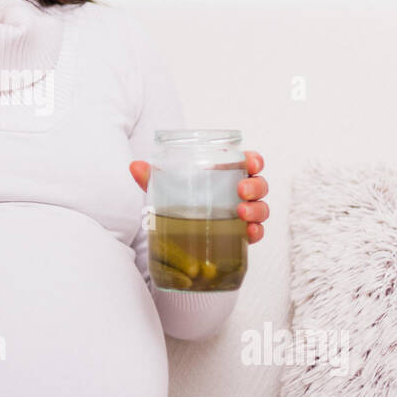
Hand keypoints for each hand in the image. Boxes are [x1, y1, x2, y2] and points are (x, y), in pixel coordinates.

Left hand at [129, 151, 268, 242]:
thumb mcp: (165, 189)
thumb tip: (134, 166)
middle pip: (259, 185)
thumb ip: (152, 178)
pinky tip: (249, 233)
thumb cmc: (179, 202)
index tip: (252, 162)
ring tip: (242, 213)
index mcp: (226, 175)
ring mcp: (243, 214)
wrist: (177, 237)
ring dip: (257, 209)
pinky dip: (256, 232)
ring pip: (261, 208)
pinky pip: (256, 233)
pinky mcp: (240, 235)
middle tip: (242, 191)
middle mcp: (239, 193)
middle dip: (256, 186)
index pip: (248, 162)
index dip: (255, 160)